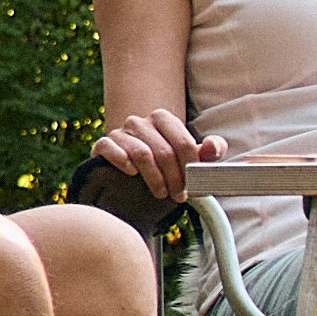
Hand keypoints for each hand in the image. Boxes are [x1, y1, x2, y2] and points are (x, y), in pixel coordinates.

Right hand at [91, 104, 221, 192]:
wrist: (129, 171)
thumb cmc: (164, 164)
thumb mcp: (188, 158)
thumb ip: (207, 151)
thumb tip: (213, 147)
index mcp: (163, 118)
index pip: (183, 142)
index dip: (190, 167)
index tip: (191, 186)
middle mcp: (140, 121)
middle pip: (164, 151)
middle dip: (175, 178)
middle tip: (179, 196)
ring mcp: (120, 132)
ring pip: (142, 155)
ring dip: (155, 179)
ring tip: (161, 193)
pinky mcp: (103, 144)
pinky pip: (111, 149)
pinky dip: (122, 163)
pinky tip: (132, 174)